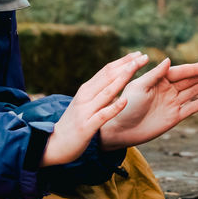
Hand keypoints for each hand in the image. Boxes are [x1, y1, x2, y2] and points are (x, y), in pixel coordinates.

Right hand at [40, 51, 146, 166]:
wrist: (53, 144)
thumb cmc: (73, 124)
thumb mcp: (84, 104)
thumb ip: (97, 93)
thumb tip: (115, 82)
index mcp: (86, 90)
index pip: (106, 70)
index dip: (123, 61)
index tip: (138, 54)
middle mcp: (85, 97)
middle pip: (109, 76)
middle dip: (127, 65)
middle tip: (143, 56)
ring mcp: (85, 111)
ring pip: (107, 91)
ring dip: (123, 78)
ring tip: (136, 68)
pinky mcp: (87, 126)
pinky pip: (103, 115)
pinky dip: (114, 107)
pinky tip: (125, 100)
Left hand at [99, 59, 197, 150]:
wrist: (120, 129)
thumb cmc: (126, 105)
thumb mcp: (138, 87)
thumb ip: (154, 75)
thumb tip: (168, 60)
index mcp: (159, 79)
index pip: (182, 72)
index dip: (197, 68)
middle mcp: (168, 89)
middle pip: (192, 80)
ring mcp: (172, 103)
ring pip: (194, 91)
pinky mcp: (174, 117)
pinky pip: (191, 108)